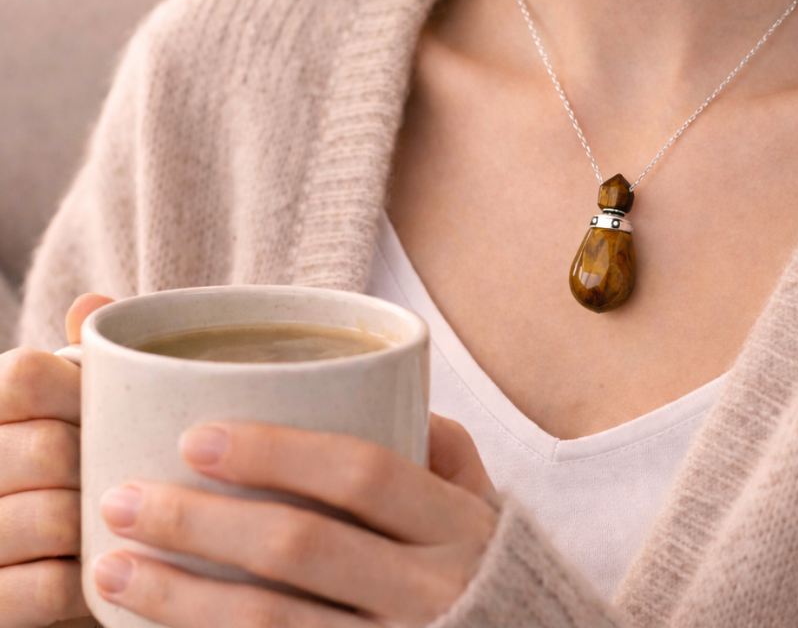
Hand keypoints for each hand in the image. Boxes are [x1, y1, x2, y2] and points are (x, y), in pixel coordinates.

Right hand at [0, 294, 112, 627]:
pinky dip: (84, 583)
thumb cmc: (72, 476)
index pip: (23, 376)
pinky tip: (100, 571)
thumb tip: (91, 305)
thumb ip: (85, 367)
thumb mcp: (74, 415)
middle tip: (132, 476)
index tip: (116, 414)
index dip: (82, 394)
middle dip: (103, 467)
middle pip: (46, 448)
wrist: (59, 573)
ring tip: (123, 523)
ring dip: (102, 525)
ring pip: (48, 517)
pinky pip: (40, 590)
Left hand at [93, 415, 496, 626]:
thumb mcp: (484, 506)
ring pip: (273, 625)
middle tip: (120, 498)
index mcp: (458, 525)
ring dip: (179, 598)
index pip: (362, 473)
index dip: (277, 452)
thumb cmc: (493, 575)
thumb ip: (439, 448)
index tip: (195, 436)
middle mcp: (432, 591)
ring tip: (110, 569)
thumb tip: (365, 386)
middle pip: (301, 548)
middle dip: (199, 522)